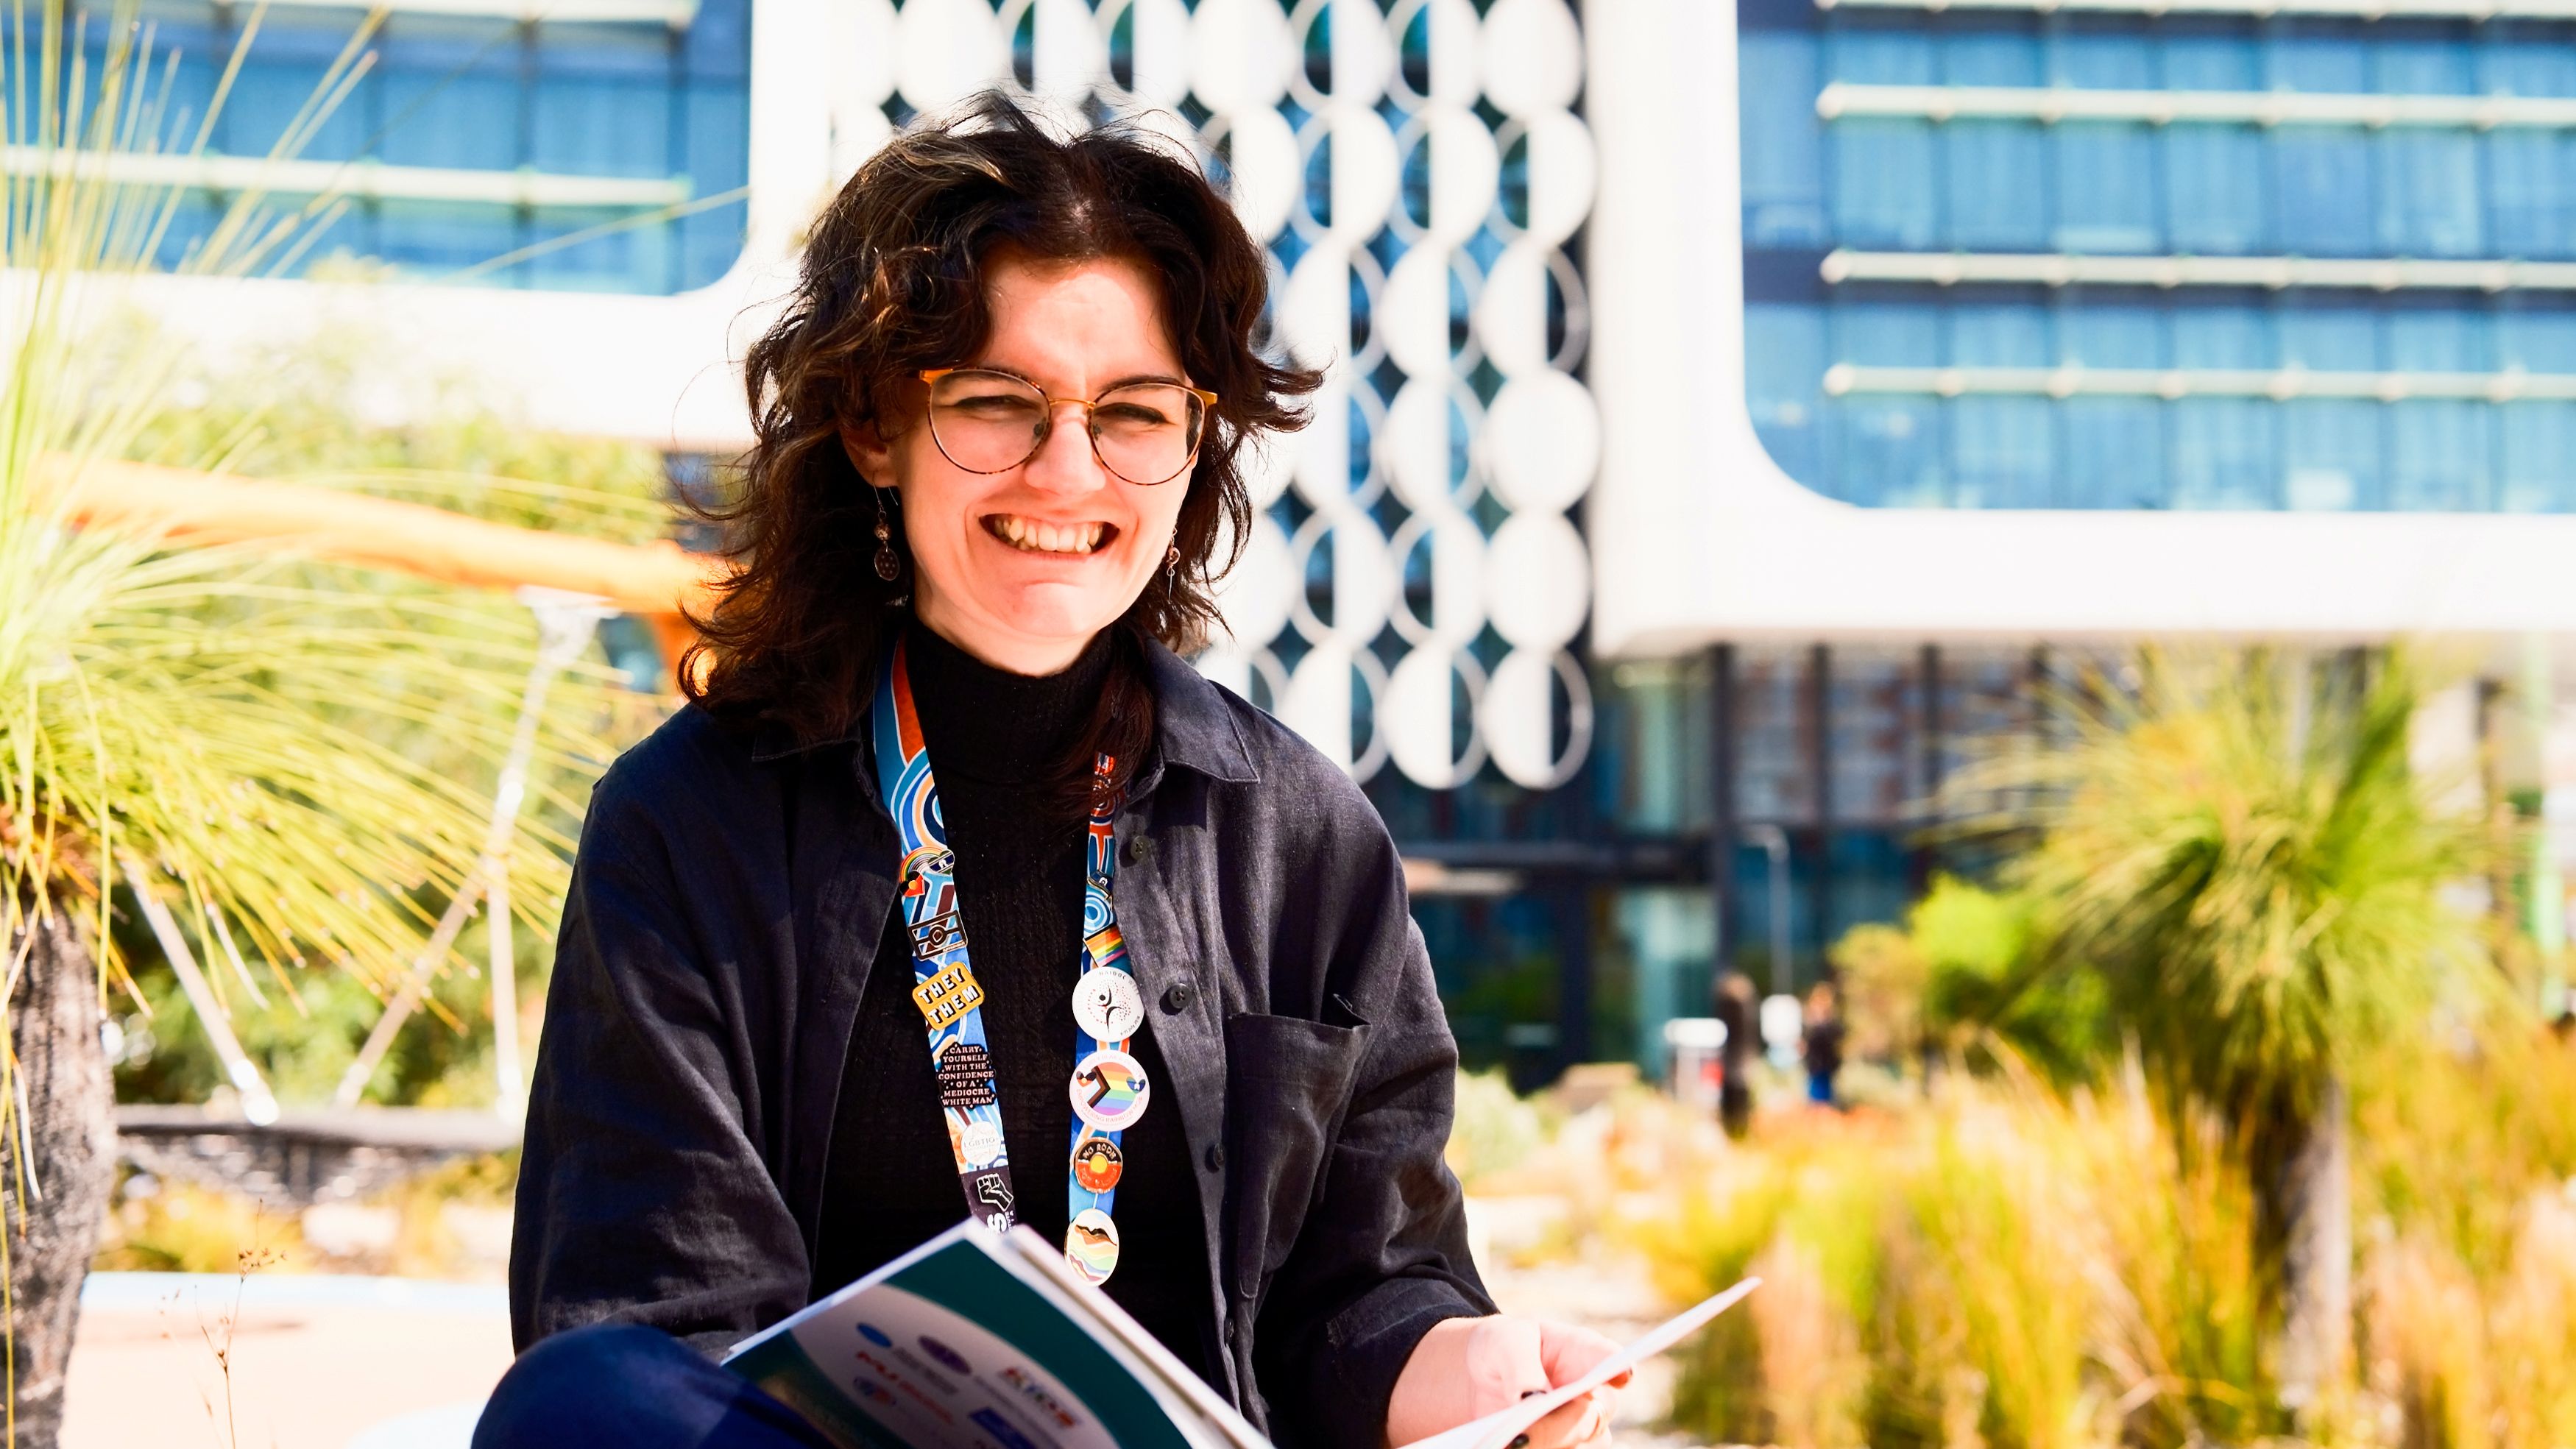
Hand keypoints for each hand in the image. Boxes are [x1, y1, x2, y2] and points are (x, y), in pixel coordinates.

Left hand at [1384, 1314, 1629, 1447]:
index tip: (1621, 1376)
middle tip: (1520, 1435)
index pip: (1610, 1360)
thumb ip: (1521, 1366)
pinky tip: (1504, 1445)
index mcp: (1584, 1355)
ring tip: (1509, 1442)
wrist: (1478, 1377)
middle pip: (1592, 1419)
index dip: (1620, 1369)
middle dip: (1558, 1428)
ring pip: (1578, 1447)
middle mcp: (1590, 1397)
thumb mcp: (1505, 1342)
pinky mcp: (1556, 1446)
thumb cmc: (1502, 1349)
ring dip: (1546, 1444)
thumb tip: (1533, 1399)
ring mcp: (1575, 1430)